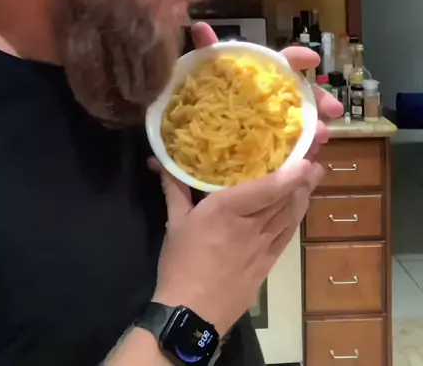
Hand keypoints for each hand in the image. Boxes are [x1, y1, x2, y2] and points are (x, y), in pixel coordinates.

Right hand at [154, 156, 321, 335]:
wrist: (191, 314)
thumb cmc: (181, 264)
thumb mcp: (174, 222)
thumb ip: (174, 187)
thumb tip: (160, 160)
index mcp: (226, 210)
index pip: (266, 189)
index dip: (290, 174)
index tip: (305, 159)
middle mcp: (250, 226)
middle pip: (284, 199)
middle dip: (302, 179)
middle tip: (314, 158)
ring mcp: (262, 247)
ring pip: (289, 217)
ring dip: (303, 196)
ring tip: (312, 177)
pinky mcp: (267, 265)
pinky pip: (286, 237)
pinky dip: (295, 219)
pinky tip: (299, 208)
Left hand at [192, 22, 343, 158]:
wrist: (199, 142)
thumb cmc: (209, 101)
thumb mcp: (207, 76)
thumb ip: (207, 52)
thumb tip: (199, 26)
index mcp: (263, 78)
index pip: (285, 62)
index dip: (299, 57)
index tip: (314, 60)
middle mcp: (275, 99)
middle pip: (303, 95)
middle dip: (321, 99)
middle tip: (334, 110)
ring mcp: (277, 125)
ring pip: (303, 124)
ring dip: (316, 127)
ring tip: (322, 136)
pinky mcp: (275, 151)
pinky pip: (294, 150)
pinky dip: (303, 152)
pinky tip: (308, 158)